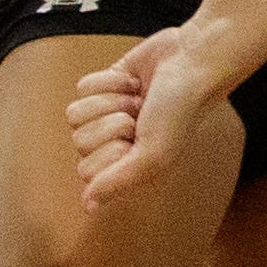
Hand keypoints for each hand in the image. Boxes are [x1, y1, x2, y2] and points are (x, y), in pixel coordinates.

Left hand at [70, 28, 231, 212]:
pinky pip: (82, 88)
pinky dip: (110, 81)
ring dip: (110, 102)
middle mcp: (113, 143)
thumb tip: (88, 206)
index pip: (87, 171)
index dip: (110, 153)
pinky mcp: (102, 86)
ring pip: (75, 114)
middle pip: (79, 141)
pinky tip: (133, 83)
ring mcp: (105, 114)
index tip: (139, 141)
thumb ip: (117, 182)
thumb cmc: (179, 111)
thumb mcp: (152, 155)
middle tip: (142, 117)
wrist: (192, 61)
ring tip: (139, 100)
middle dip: (112, 124)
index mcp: (125, 165)